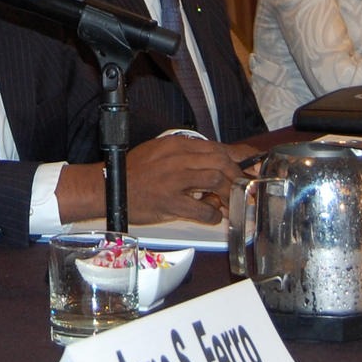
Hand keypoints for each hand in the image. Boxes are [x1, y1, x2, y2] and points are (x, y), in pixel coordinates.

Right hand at [125, 134, 245, 225]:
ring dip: (228, 194)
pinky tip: (212, 216)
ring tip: (228, 203)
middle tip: (243, 189)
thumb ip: (186, 155)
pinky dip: (212, 214)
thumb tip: (213, 163)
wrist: (109, 187)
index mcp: (176, 144)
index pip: (217, 147)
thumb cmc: (133, 172)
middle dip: (238, 176)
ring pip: (216, 180)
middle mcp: (178, 158)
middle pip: (221, 161)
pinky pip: (202, 209)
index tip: (252, 165)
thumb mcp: (160, 152)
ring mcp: (175, 179)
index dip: (240, 157)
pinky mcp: (170, 201)